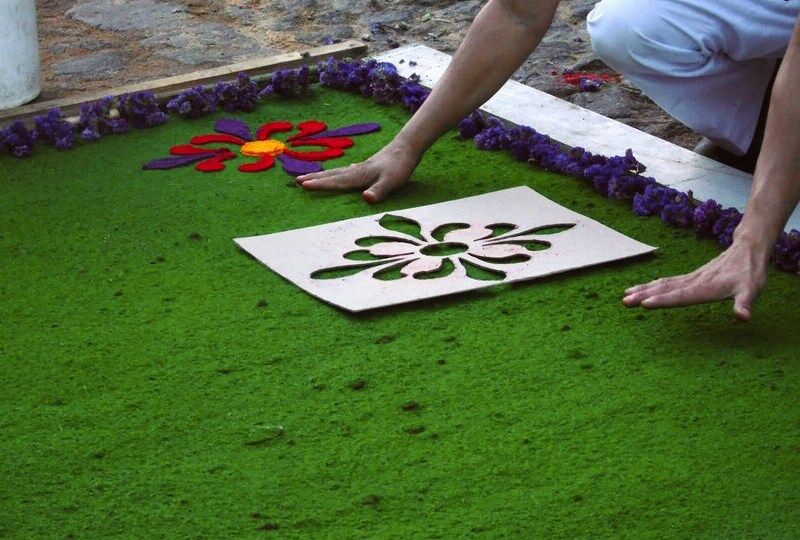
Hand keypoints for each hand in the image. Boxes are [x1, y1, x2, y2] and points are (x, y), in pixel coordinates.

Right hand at [296, 140, 421, 202]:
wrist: (408, 146)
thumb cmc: (400, 166)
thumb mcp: (392, 181)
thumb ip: (379, 191)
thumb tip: (365, 199)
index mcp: (359, 175)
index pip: (336, 182)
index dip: (319, 185)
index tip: (302, 185)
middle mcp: (357, 170)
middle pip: (332, 175)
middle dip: (314, 178)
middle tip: (297, 180)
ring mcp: (361, 167)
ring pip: (338, 172)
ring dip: (323, 175)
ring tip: (310, 176)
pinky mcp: (368, 166)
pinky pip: (347, 171)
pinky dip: (339, 173)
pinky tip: (343, 173)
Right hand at [622, 240, 768, 320]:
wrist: (747, 250)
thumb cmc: (750, 273)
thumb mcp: (752, 290)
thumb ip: (745, 304)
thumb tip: (743, 317)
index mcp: (706, 288)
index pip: (681, 296)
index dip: (663, 301)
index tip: (644, 304)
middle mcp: (693, 282)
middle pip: (665, 289)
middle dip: (643, 295)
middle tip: (625, 302)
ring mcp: (689, 278)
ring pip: (662, 284)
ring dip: (643, 290)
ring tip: (625, 296)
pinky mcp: (689, 277)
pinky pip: (666, 282)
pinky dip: (651, 285)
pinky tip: (641, 289)